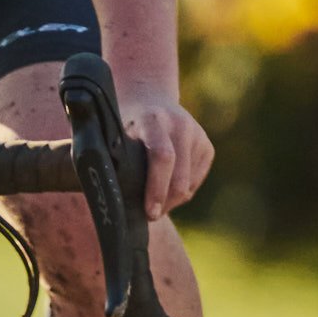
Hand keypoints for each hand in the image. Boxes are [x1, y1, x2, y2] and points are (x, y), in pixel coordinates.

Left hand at [119, 87, 211, 219]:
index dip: (156, 188)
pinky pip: (196, 182)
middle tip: (150, 216)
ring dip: (171, 201)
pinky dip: (181, 193)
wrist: (150, 100)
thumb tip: (111, 197)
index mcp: (153, 119)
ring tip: (154, 205)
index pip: (162, 156)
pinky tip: (165, 192)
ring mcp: (197, 135)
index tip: (150, 212)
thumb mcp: (115, 135)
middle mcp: (180, 125)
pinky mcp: (207, 147)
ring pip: (188, 184)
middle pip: (179, 177)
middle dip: (165, 203)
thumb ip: (114, 160)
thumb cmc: (124, 126)